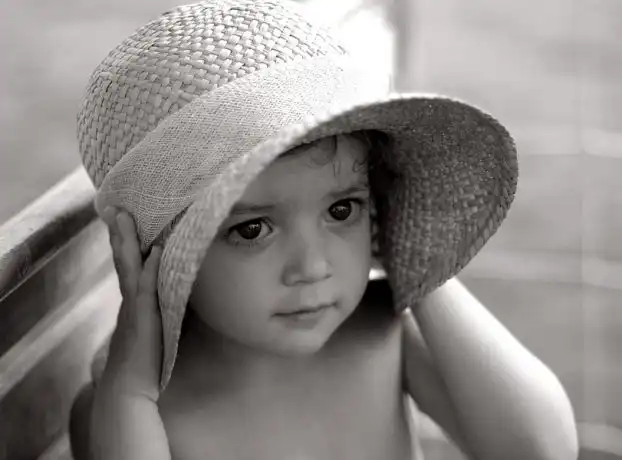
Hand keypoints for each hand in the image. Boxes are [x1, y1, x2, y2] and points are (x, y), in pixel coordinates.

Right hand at [99, 206, 162, 401]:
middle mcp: (130, 300)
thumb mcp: (153, 328)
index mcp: (133, 301)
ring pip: (129, 268)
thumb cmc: (144, 362)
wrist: (129, 391)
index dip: (125, 242)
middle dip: (120, 233)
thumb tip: (174, 291)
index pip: (128, 265)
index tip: (123, 219)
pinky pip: (146, 290)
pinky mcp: (142, 320)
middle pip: (123, 260)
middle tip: (116, 208)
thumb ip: (159, 309)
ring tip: (124, 217)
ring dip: (127, 242)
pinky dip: (150, 270)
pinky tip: (154, 252)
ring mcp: (134, 308)